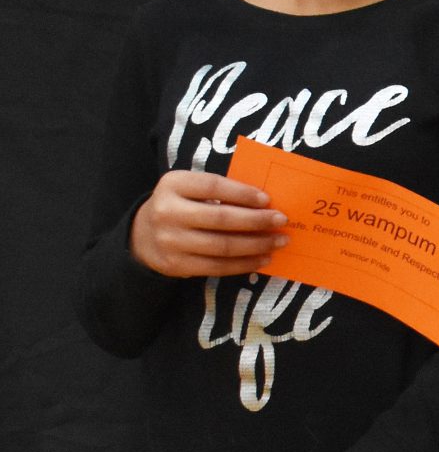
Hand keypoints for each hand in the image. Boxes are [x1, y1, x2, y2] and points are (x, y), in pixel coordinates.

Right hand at [129, 169, 287, 277]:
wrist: (143, 235)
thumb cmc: (181, 206)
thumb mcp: (190, 190)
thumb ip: (220, 191)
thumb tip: (265, 203)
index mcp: (173, 185)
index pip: (213, 186)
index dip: (243, 193)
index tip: (267, 199)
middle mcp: (168, 212)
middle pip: (221, 218)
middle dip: (257, 220)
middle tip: (282, 221)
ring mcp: (170, 241)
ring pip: (223, 246)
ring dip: (257, 245)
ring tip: (279, 241)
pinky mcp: (177, 265)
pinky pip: (218, 267)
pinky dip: (245, 263)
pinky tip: (263, 258)